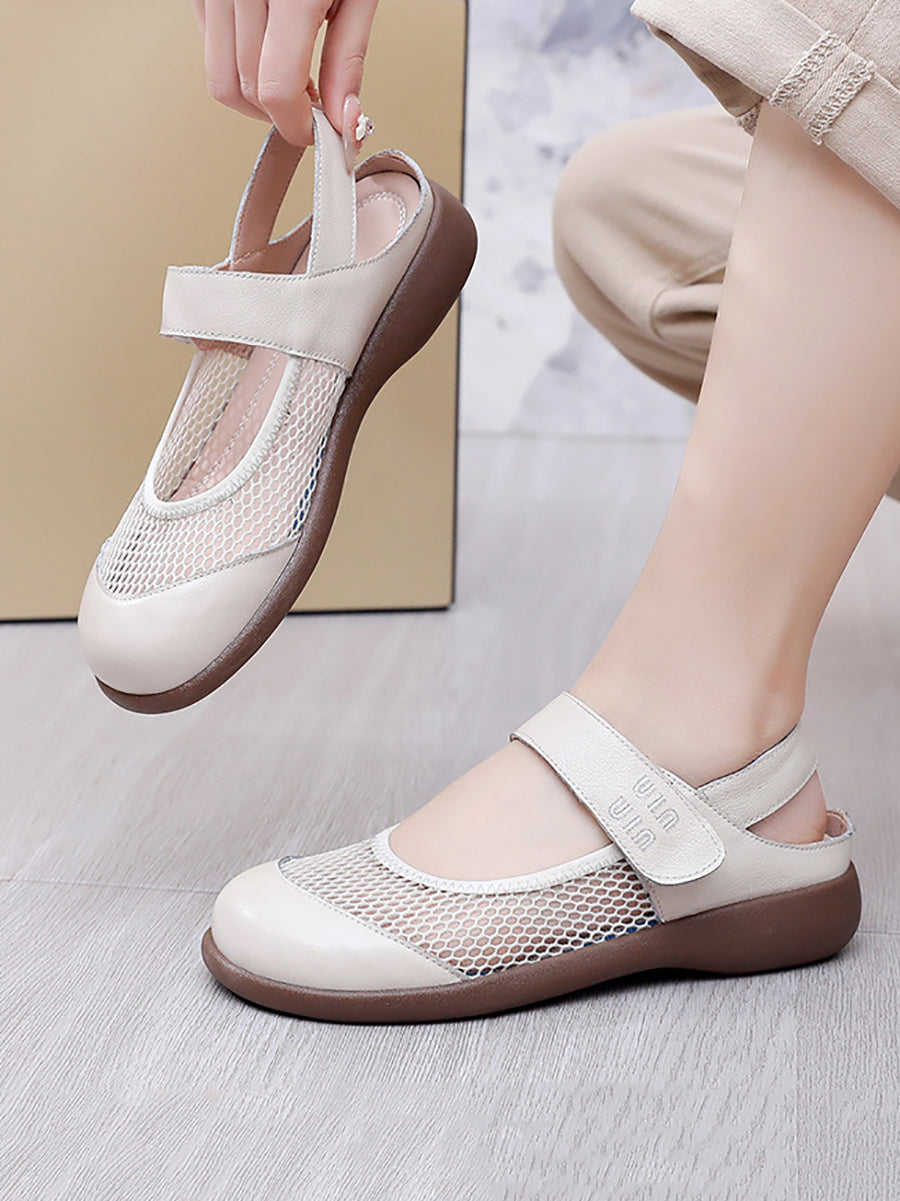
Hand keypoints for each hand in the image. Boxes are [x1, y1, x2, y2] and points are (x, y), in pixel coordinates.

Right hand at [192, 0, 379, 146]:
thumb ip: (348, 60)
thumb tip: (345, 120)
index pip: (274, 89)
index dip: (297, 126)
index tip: (320, 135)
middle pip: (242, 88)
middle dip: (280, 114)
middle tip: (314, 111)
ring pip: (220, 74)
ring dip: (257, 95)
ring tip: (295, 81)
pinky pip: (211, 42)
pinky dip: (239, 62)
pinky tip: (270, 51)